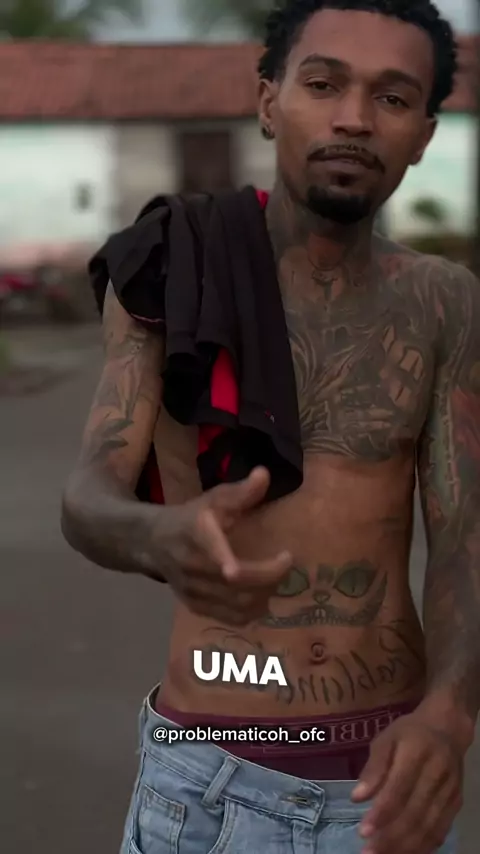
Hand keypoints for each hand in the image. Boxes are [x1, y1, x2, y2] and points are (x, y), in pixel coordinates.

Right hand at [153, 467, 291, 624]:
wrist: (153, 542)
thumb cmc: (191, 517)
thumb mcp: (214, 499)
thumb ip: (241, 491)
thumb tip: (264, 475)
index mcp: (198, 534)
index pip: (213, 550)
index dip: (230, 562)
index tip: (248, 567)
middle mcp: (193, 566)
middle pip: (237, 583)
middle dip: (270, 576)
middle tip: (285, 563)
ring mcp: (193, 590)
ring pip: (237, 604)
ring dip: (265, 595)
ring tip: (275, 579)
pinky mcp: (195, 606)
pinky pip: (230, 618)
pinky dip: (252, 612)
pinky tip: (262, 597)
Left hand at [351, 709, 463, 853]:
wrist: (446, 729)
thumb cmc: (409, 733)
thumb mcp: (385, 739)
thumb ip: (373, 767)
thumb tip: (357, 797)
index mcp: (416, 752)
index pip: (399, 788)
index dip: (382, 813)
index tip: (363, 832)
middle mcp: (437, 772)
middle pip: (415, 813)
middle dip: (391, 838)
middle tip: (368, 853)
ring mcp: (450, 790)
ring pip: (429, 827)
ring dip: (405, 847)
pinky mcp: (456, 803)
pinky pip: (440, 830)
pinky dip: (423, 846)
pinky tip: (403, 852)